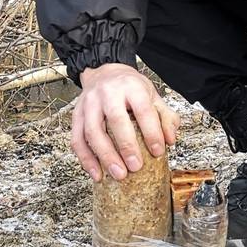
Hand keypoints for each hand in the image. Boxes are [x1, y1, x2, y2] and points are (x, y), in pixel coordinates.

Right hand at [69, 63, 177, 181]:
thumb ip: (164, 116)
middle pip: (115, 119)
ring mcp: (89, 104)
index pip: (143, 109)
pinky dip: (86, 159)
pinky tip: (97, 173)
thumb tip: (170, 140)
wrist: (103, 72)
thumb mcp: (152, 95)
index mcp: (131, 87)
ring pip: (92, 131)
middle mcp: (108, 93)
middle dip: (126, 146)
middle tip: (135, 167)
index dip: (151, 131)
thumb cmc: (129, 87)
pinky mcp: (77, 115)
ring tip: (118, 174)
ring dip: (105, 156)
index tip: (157, 151)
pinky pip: (77, 139)